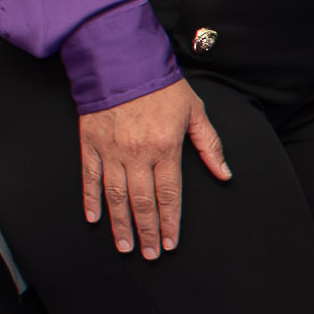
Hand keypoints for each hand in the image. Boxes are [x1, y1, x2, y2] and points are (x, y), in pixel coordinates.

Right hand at [79, 76, 233, 259]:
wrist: (121, 58)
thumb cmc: (161, 84)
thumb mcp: (195, 110)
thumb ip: (210, 145)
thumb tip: (224, 174)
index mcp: (166, 147)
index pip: (169, 195)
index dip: (170, 223)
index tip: (169, 243)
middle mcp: (138, 153)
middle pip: (143, 202)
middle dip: (147, 232)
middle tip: (147, 255)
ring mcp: (111, 149)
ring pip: (115, 196)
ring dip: (120, 224)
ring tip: (125, 246)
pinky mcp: (90, 142)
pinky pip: (89, 177)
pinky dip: (90, 199)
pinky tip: (94, 218)